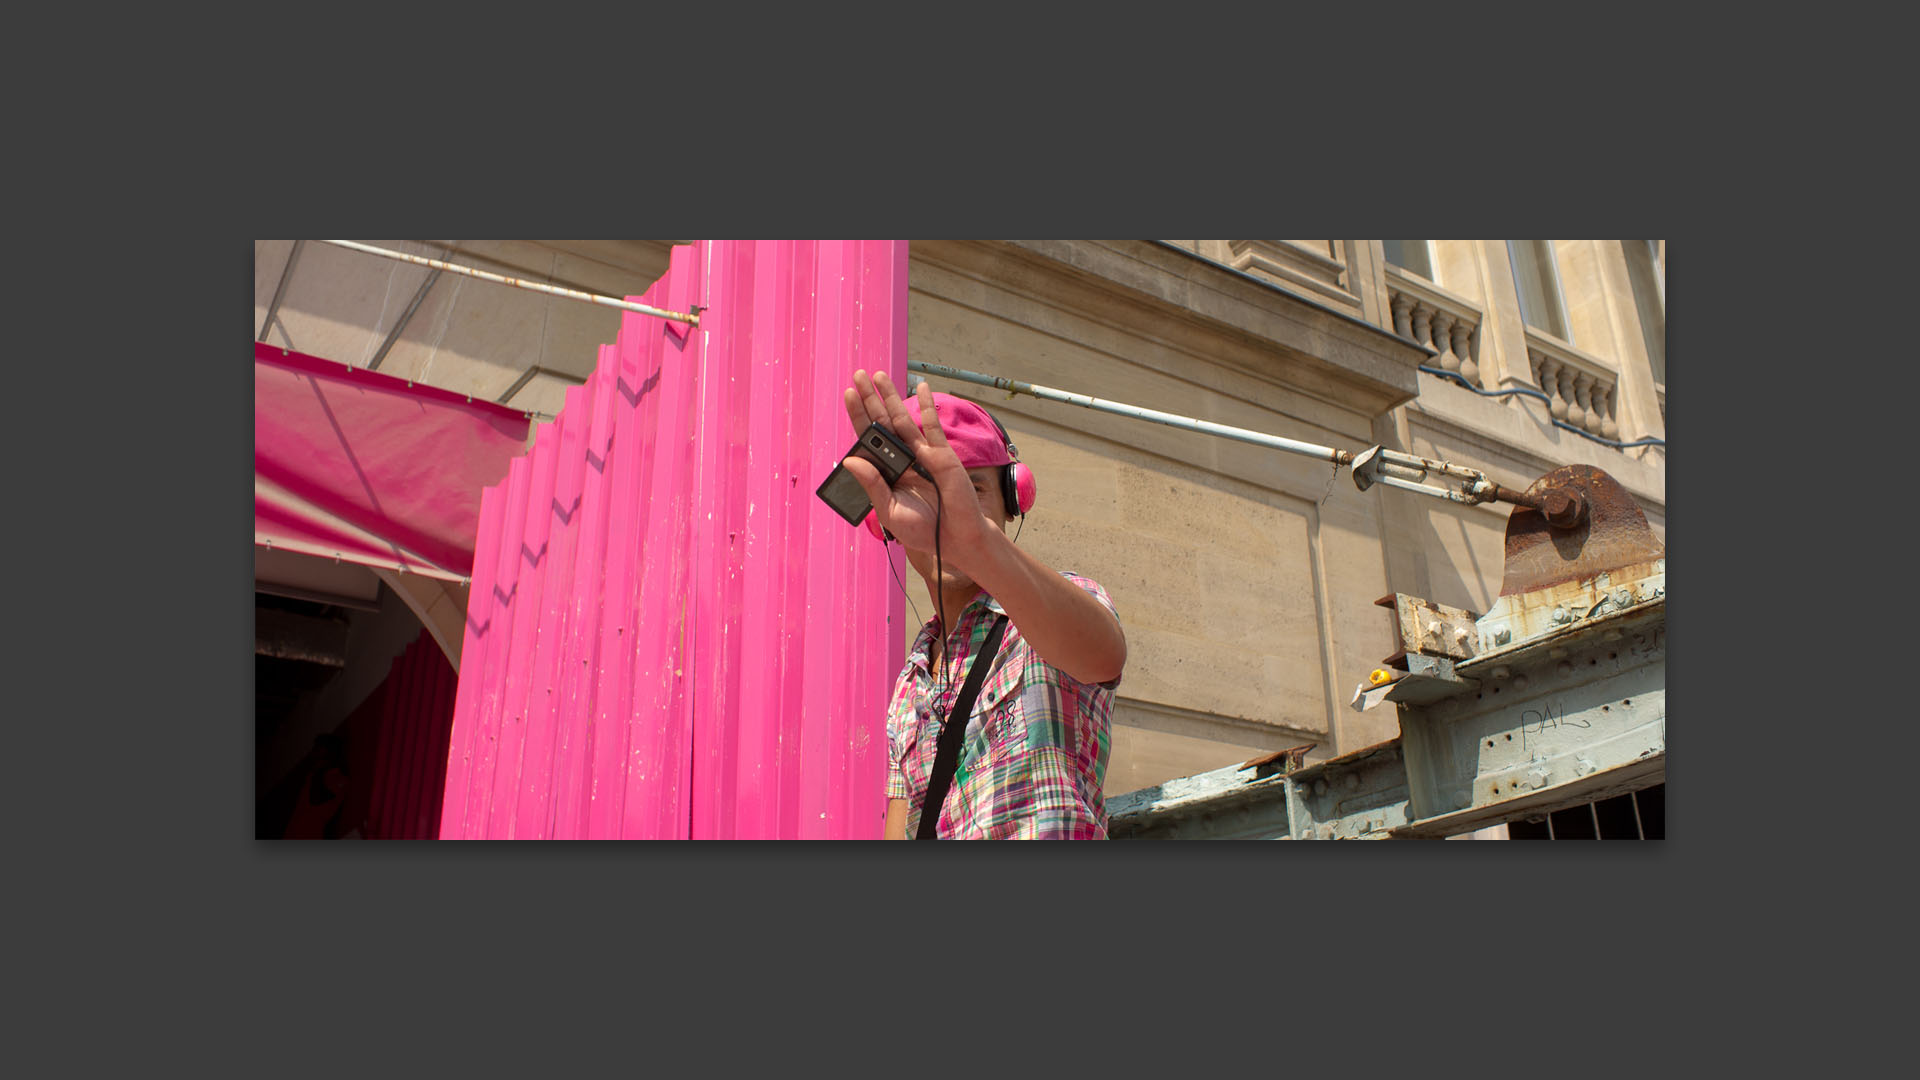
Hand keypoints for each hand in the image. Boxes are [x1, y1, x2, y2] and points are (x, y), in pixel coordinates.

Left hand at [840, 370, 990, 562]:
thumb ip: (872, 485)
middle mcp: (902, 458)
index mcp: (887, 472)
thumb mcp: (890, 510)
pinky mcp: (941, 453)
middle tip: (859, 375)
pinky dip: (927, 406)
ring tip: (878, 376)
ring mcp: (922, 453)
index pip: (868, 439)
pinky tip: (921, 387)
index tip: (849, 395)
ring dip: (891, 396)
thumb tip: (851, 460)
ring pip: (903, 419)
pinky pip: (932, 425)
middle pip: (882, 423)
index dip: (859, 417)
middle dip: (871, 399)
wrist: (955, 540)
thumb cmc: (924, 530)